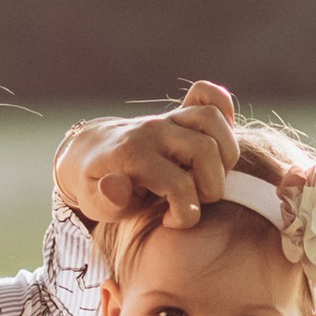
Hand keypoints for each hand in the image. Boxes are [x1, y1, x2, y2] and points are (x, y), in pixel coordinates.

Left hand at [57, 80, 237, 232]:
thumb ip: (106, 200)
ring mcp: (166, 118)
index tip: (171, 221)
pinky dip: (223, 110)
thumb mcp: (93, 203)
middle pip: (205, 148)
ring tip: (209, 176)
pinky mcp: (178, 112)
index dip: (186, 214)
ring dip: (225, 152)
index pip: (179, 185)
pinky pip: (209, 94)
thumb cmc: (95, 185)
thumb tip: (115, 185)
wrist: (90, 151)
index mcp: (132, 156)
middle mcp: (152, 132)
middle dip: (212, 185)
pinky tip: (217, 140)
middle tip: (197, 200)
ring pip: (212, 118)